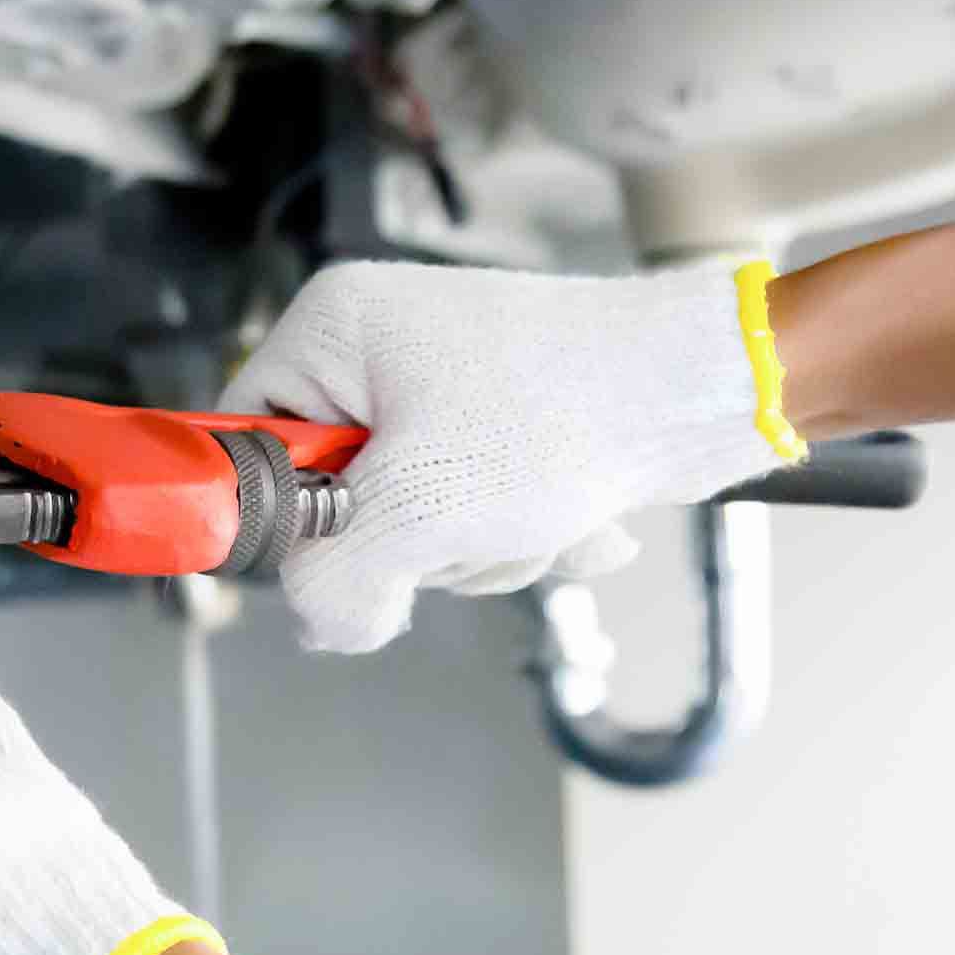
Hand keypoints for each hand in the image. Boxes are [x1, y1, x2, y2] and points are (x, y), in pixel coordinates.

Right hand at [221, 261, 779, 651]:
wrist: (708, 391)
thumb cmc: (572, 408)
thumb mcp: (420, 507)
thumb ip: (334, 580)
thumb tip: (320, 624)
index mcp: (333, 330)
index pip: (246, 447)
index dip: (288, 519)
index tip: (338, 550)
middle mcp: (381, 351)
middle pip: (335, 504)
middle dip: (416, 543)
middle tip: (467, 516)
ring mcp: (445, 391)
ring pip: (412, 526)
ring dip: (480, 548)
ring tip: (536, 508)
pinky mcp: (502, 430)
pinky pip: (473, 518)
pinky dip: (523, 533)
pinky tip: (575, 513)